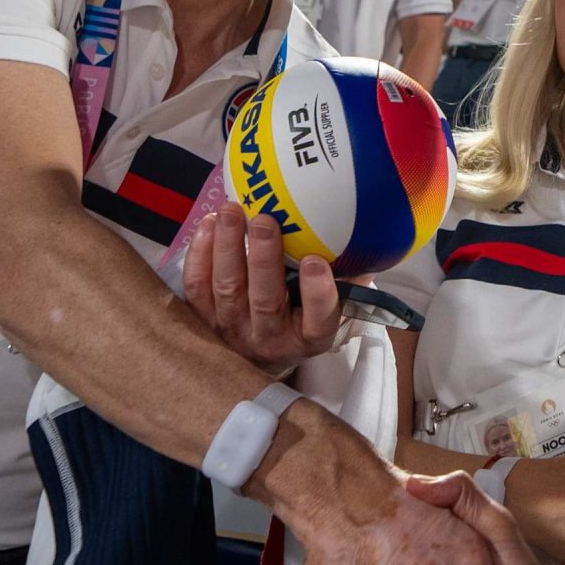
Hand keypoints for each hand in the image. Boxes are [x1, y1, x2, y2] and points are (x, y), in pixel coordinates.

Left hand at [182, 206, 342, 376]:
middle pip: (265, 301)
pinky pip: (197, 285)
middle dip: (263, 258)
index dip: (317, 293)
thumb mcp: (330, 305)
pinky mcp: (203, 317)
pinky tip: (210, 224)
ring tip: (232, 211)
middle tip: (263, 220)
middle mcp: (269, 337)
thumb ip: (346, 278)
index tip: (315, 261)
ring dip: (227, 246)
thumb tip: (368, 233)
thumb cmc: (301, 315)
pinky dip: (200, 253)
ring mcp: (232, 329)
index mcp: (308, 336)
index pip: (319, 321)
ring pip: (227, 288)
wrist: (259, 353)